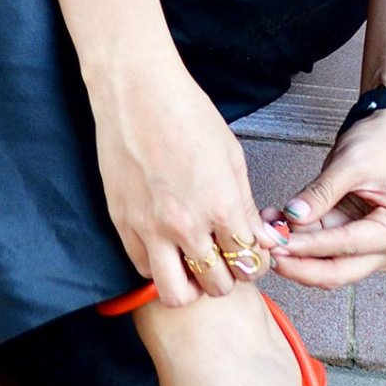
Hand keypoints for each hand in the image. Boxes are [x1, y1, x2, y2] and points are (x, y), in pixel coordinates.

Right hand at [89, 62, 285, 307]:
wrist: (137, 92)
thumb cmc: (187, 113)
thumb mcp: (232, 156)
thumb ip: (246, 205)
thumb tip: (262, 239)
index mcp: (220, 205)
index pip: (248, 261)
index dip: (255, 262)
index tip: (251, 254)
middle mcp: (186, 225)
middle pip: (217, 285)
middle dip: (227, 277)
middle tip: (225, 260)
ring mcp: (150, 228)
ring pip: (176, 293)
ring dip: (191, 286)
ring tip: (195, 266)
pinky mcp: (123, 223)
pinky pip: (143, 269)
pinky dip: (158, 268)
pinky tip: (166, 249)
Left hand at [261, 109, 385, 287]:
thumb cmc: (383, 146)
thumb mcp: (351, 162)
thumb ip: (322, 192)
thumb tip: (293, 217)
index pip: (345, 247)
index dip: (308, 247)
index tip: (278, 241)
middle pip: (336, 271)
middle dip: (298, 263)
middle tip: (268, 249)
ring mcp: (370, 249)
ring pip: (324, 264)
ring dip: (294, 251)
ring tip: (268, 227)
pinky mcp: (351, 242)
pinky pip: (321, 249)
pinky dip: (298, 239)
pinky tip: (277, 221)